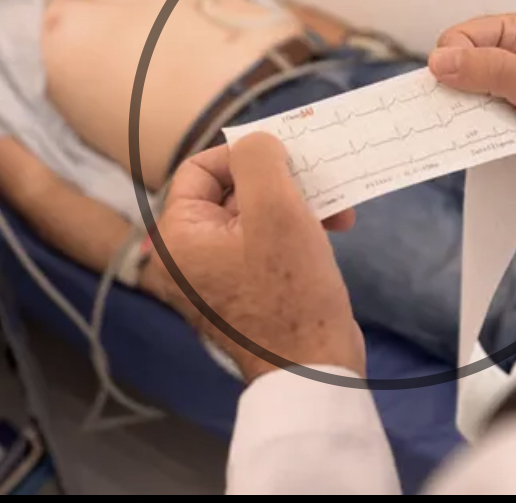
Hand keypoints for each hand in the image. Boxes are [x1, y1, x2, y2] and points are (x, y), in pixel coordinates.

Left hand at [146, 133, 364, 382]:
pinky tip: (331, 232)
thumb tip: (258, 143)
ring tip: (339, 212)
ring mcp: (215, 279)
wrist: (312, 372)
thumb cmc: (290, 291)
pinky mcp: (245, 293)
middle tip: (321, 184)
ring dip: (298, 205)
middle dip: (283, 183)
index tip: (289, 161)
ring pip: (255, 217)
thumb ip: (259, 159)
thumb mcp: (276, 208)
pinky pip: (265, 245)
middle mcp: (185, 258)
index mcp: (176, 237)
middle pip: (232, 191)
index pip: (201, 167)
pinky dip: (296, 232)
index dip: (246, 155)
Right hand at [428, 14, 515, 195]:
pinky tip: (484, 144)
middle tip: (468, 113)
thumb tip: (442, 60)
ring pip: (461, 99)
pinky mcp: (505, 122)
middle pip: (456, 68)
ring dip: (464, 117)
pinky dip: (474, 136)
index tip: (452, 88)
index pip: (461, 37)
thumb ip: (494, 70)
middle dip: (454, 91)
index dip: (451, 61)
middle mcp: (510, 59)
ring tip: (483, 129)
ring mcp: (506, 92)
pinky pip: (474, 125)